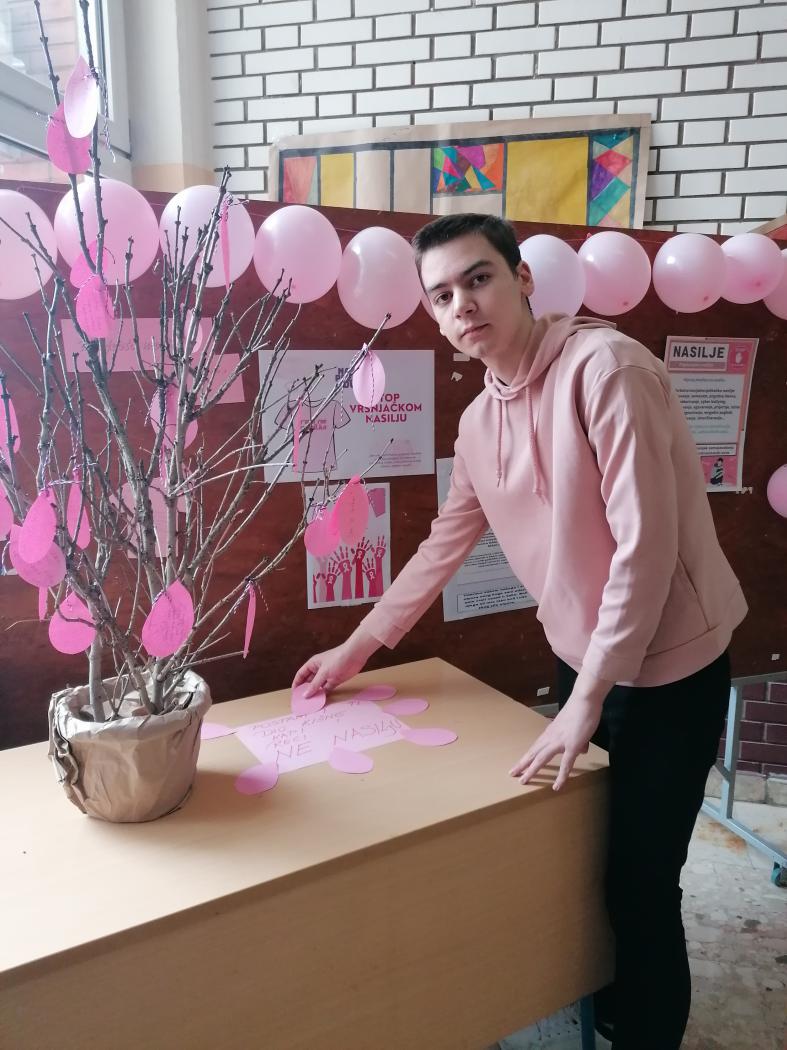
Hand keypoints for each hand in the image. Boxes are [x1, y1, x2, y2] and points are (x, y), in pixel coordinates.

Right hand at [292, 624, 380, 696]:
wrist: (355, 655)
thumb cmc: (337, 659)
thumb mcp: (324, 672)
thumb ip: (314, 685)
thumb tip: (305, 695)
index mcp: (313, 664)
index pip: (301, 674)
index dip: (296, 683)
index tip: (294, 693)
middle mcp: (319, 670)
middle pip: (309, 681)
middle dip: (305, 690)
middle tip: (301, 701)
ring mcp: (327, 675)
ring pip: (318, 686)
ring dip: (314, 693)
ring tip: (310, 703)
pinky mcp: (336, 680)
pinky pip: (327, 688)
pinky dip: (324, 694)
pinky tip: (320, 701)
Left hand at [510, 669, 610, 789]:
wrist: (584, 700)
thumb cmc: (580, 710)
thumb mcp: (574, 726)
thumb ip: (577, 740)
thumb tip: (582, 749)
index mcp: (550, 732)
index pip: (535, 747)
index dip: (527, 756)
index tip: (518, 764)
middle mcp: (551, 737)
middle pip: (533, 753)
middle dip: (522, 764)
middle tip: (511, 774)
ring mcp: (560, 742)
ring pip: (541, 759)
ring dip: (532, 770)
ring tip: (523, 781)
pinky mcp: (572, 745)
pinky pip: (566, 764)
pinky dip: (561, 776)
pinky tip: (557, 786)